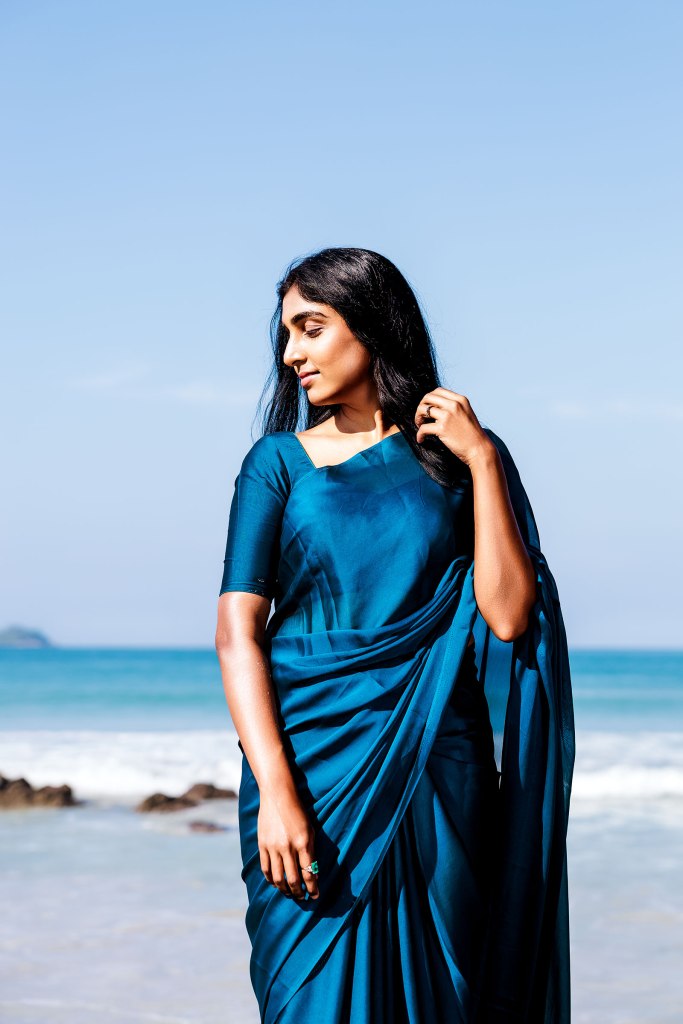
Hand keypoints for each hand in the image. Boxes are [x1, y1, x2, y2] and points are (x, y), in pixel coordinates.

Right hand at [257, 785, 319, 900]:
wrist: (277, 795)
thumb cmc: (298, 811)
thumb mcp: (310, 829)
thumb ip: (311, 851)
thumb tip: (312, 872)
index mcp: (303, 843)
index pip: (309, 873)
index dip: (313, 888)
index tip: (315, 896)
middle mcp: (288, 847)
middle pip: (293, 880)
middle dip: (299, 893)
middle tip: (302, 898)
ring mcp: (273, 847)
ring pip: (278, 878)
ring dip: (284, 890)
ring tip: (290, 893)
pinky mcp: (262, 845)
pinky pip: (265, 869)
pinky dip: (270, 879)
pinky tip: (276, 883)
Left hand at [415, 387, 493, 466]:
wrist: (479, 449)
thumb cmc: (472, 435)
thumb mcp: (466, 414)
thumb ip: (454, 408)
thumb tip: (435, 407)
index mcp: (460, 399)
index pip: (438, 391)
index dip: (429, 399)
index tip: (427, 408)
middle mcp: (454, 405)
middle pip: (428, 397)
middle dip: (421, 406)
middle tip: (421, 417)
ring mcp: (448, 416)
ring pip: (422, 410)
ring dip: (418, 418)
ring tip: (420, 426)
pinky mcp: (442, 428)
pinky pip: (423, 428)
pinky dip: (419, 434)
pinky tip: (421, 439)